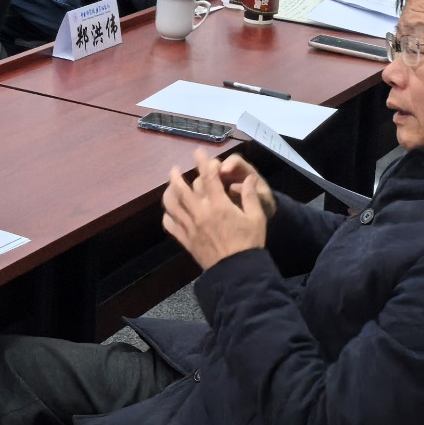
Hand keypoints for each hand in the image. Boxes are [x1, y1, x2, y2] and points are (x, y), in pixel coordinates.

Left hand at [162, 150, 272, 272]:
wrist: (237, 272)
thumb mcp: (257, 218)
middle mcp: (200, 213)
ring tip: (169, 187)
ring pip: (172, 205)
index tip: (198, 152)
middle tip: (174, 168)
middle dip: (176, 175)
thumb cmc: (250, 243)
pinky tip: (169, 212)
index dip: (202, 162)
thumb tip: (247, 178)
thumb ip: (250, 196)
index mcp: (219, 205)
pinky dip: (167, 216)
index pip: (208, 177)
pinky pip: (170, 225)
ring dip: (168, 193)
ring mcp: (190, 227)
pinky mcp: (185, 240)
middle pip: (181, 189)